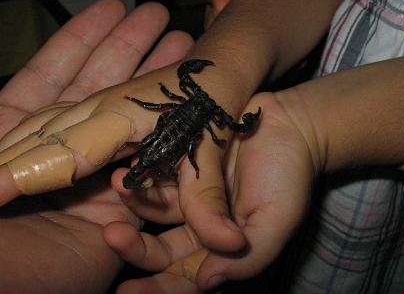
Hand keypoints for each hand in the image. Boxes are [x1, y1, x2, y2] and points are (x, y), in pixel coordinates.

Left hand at [0, 0, 193, 291]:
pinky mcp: (112, 220)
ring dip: (153, 84)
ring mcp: (82, 189)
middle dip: (127, 49)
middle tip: (156, 15)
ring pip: (124, 126)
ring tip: (184, 44)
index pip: (49, 77)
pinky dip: (165, 138)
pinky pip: (143, 172)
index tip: (111, 8)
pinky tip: (185, 106)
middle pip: (94, 92)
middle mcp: (48, 160)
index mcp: (1, 141)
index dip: (81, 39)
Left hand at [104, 91, 313, 292]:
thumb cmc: (289, 176)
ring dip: (134, 204)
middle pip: (161, 249)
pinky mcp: (186, 169)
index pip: (186, 277)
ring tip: (119, 185)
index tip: (129, 292)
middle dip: (135, 247)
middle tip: (112, 235)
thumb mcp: (276, 222)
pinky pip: (160, 177)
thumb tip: (206, 282)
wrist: (291, 126)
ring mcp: (192, 199)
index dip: (159, 288)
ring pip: (155, 210)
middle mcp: (203, 229)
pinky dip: (144, 176)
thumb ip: (247, 258)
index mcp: (224, 250)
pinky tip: (128, 170)